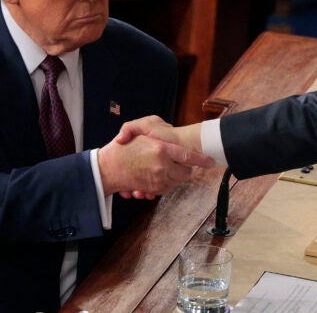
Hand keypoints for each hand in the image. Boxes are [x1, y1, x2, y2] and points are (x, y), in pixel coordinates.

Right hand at [97, 128, 213, 197]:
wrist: (106, 167)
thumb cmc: (122, 146)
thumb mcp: (139, 128)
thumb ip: (158, 127)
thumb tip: (170, 132)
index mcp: (160, 149)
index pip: (186, 155)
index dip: (200, 159)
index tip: (210, 161)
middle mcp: (161, 165)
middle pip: (185, 172)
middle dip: (186, 169)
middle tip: (184, 164)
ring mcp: (157, 179)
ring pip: (177, 181)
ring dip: (176, 176)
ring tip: (169, 168)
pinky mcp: (152, 188)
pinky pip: (166, 188)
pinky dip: (166, 183)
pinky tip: (160, 176)